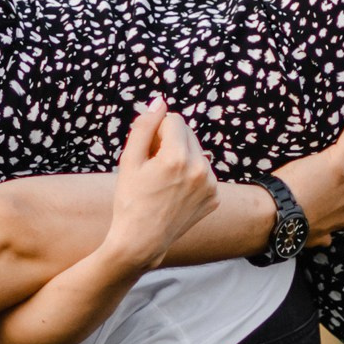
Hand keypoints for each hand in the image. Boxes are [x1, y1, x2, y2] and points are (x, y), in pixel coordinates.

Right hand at [105, 98, 221, 266]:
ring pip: (196, 151)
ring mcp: (211, 185)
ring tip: (163, 182)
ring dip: (180, 157)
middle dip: (170, 142)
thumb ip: (144, 126)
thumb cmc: (130, 200)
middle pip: (187, 133)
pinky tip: (175, 193)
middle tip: (152, 167)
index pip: (173, 119)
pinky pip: (203, 171)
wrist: (141, 241)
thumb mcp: (129, 161)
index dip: (156, 131)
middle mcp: (200, 169)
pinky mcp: (215, 196)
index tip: (146, 150)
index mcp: (178, 158)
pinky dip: (190, 175)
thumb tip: (160, 102)